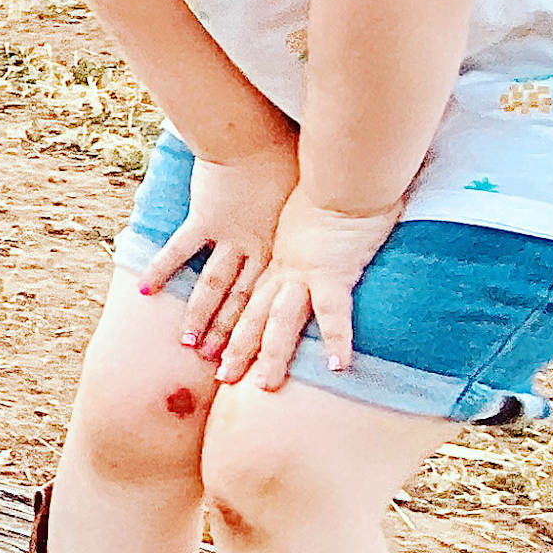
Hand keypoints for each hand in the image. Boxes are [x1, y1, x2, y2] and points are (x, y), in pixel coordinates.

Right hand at [136, 141, 299, 357]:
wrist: (260, 136)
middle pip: (243, 300)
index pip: (271, 294)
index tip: (256, 352)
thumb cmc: (289, 153)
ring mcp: (229, 236)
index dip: (262, 325)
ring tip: (188, 345)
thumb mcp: (304, 187)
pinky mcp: (205, 220)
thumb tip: (324, 213)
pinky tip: (145, 291)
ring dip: (200, 317)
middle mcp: (257, 248)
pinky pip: (180, 250)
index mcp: (281, 246)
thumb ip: (306, 208)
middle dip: (231, 336)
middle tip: (221, 366)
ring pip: (213, 285)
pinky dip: (162, 270)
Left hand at [213, 193, 402, 391]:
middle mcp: (281, 266)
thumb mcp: (292, 199)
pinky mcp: (329, 270)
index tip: (214, 341)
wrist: (337, 166)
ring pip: (278, 319)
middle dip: (237, 346)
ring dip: (269, 352)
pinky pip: (332, 311)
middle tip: (222, 377)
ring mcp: (301, 270)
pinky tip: (339, 367)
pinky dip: (336, 338)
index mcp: (272, 251)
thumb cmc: (322, 178)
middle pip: (253, 313)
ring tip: (263, 386)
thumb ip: (291, 216)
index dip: (229, 318)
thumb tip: (291, 221)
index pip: (247, 292)